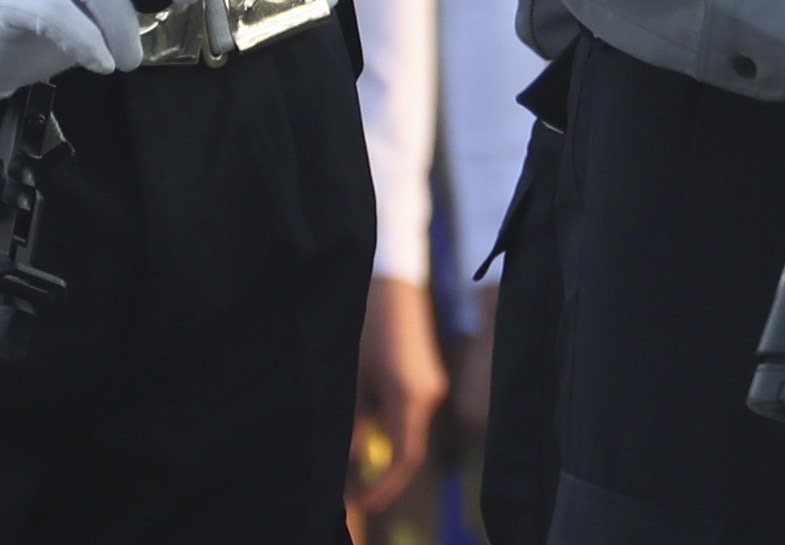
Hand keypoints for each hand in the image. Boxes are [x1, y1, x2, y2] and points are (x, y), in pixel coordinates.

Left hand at [353, 271, 446, 514]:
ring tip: (358, 460)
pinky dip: (394, 427)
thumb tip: (357, 454)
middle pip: (411, 448)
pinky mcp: (428, 375)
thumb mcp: (352, 374)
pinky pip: (413, 412)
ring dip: (388, 447)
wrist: (393, 280)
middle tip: (360, 493)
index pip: (405, 457)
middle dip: (387, 473)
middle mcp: (428, 395)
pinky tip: (370, 425)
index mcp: (410, 397)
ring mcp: (431, 384)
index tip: (365, 504)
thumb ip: (355, 419)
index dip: (387, 486)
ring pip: (411, 430)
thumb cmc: (366, 324)